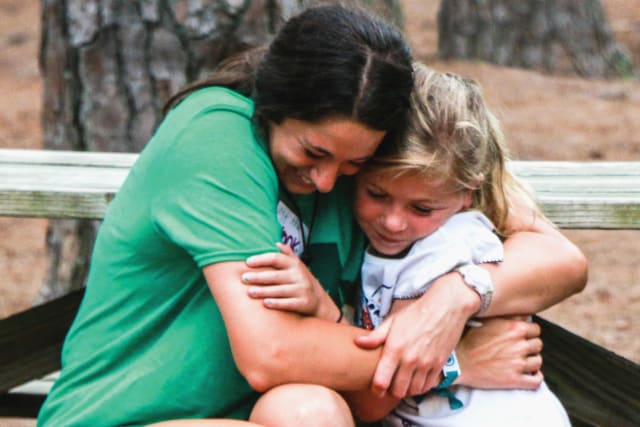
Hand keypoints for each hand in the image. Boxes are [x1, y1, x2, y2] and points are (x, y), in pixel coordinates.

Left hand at [243, 243, 338, 320]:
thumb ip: (287, 254)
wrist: (318, 301)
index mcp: (294, 264)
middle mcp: (299, 276)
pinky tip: (265, 303)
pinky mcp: (303, 303)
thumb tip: (276, 243)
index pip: (277, 258)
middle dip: (259, 277)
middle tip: (244, 278)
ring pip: (280, 290)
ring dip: (264, 291)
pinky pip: (288, 303)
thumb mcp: (297, 265)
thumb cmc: (300, 280)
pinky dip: (277, 303)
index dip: (262, 259)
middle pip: (276, 275)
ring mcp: (302, 289)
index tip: (247, 262)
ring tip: (250, 292)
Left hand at [354, 274, 479, 398]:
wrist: (445, 307)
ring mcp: (426, 363)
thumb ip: (376, 336)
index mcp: (395, 348)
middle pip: (397, 391)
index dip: (376, 389)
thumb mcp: (392, 321)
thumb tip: (358, 343)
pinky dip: (420, 387)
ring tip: (402, 384)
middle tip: (389, 386)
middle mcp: (410, 359)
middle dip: (390, 392)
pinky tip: (416, 380)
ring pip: (413, 391)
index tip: (375, 389)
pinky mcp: (439, 365)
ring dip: (406, 391)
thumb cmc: (416, 312)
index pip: (381, 381)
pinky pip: (428, 386)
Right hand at [455, 315, 543, 389]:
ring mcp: (518, 363)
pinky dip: (535, 377)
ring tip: (521, 361)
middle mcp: (519, 345)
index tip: (522, 336)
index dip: (529, 333)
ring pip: (537, 362)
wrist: (456, 361)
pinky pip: (536, 380)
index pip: (535, 329)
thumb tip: (520, 312)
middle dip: (530, 346)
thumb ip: (506, 316)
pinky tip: (528, 374)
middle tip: (519, 349)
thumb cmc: (468, 339)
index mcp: (514, 328)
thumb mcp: (486, 320)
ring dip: (531, 361)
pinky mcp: (515, 380)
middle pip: (538, 345)